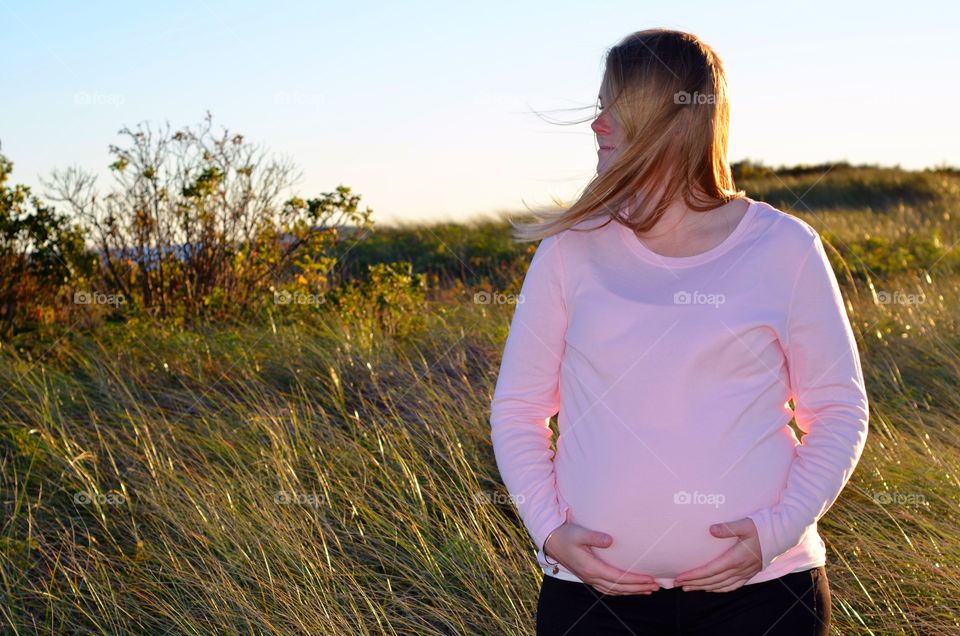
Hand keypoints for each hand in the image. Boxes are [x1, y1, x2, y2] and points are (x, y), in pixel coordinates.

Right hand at [544, 522, 660, 595]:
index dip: (635, 580)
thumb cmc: (566, 534)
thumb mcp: (579, 533)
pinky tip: (630, 588)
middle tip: (656, 586)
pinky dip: (622, 590)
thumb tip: (610, 540)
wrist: (551, 540)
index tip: (650, 579)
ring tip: (649, 590)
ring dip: (632, 591)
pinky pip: (609, 588)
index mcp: (591, 568)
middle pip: (619, 588)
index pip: (618, 578)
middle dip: (638, 588)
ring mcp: (590, 578)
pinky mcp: (590, 576)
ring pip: (615, 590)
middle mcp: (592, 577)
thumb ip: (594, 537)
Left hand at [672, 518, 762, 591]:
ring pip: (721, 586)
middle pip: (713, 581)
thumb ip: (728, 528)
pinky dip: (719, 588)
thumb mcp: (745, 524)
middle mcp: (741, 569)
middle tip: (678, 584)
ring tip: (689, 588)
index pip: (710, 571)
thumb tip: (711, 530)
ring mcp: (746, 573)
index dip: (694, 576)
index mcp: (737, 558)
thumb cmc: (762, 527)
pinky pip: (732, 586)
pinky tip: (711, 588)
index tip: (680, 577)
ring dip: (704, 587)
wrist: (783, 534)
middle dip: (694, 583)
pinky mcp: (750, 573)